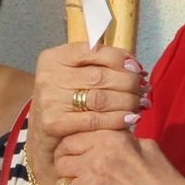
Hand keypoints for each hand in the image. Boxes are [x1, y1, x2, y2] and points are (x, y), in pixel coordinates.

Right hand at [29, 43, 146, 184]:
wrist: (40, 134)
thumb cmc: (64, 100)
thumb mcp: (71, 75)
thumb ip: (96, 64)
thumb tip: (134, 66)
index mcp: (53, 58)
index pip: (92, 50)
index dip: (119, 58)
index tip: (137, 68)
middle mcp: (49, 77)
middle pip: (100, 76)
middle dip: (129, 82)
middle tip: (144, 88)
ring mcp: (50, 101)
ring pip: (100, 98)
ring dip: (128, 101)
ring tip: (141, 102)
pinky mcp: (54, 123)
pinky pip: (96, 120)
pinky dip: (118, 119)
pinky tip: (131, 118)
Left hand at [49, 130, 184, 184]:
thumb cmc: (164, 181)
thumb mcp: (147, 147)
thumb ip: (120, 138)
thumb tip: (103, 135)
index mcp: (108, 141)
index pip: (69, 140)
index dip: (69, 149)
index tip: (73, 156)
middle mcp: (95, 161)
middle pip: (61, 162)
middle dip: (68, 168)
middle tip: (78, 175)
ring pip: (62, 184)